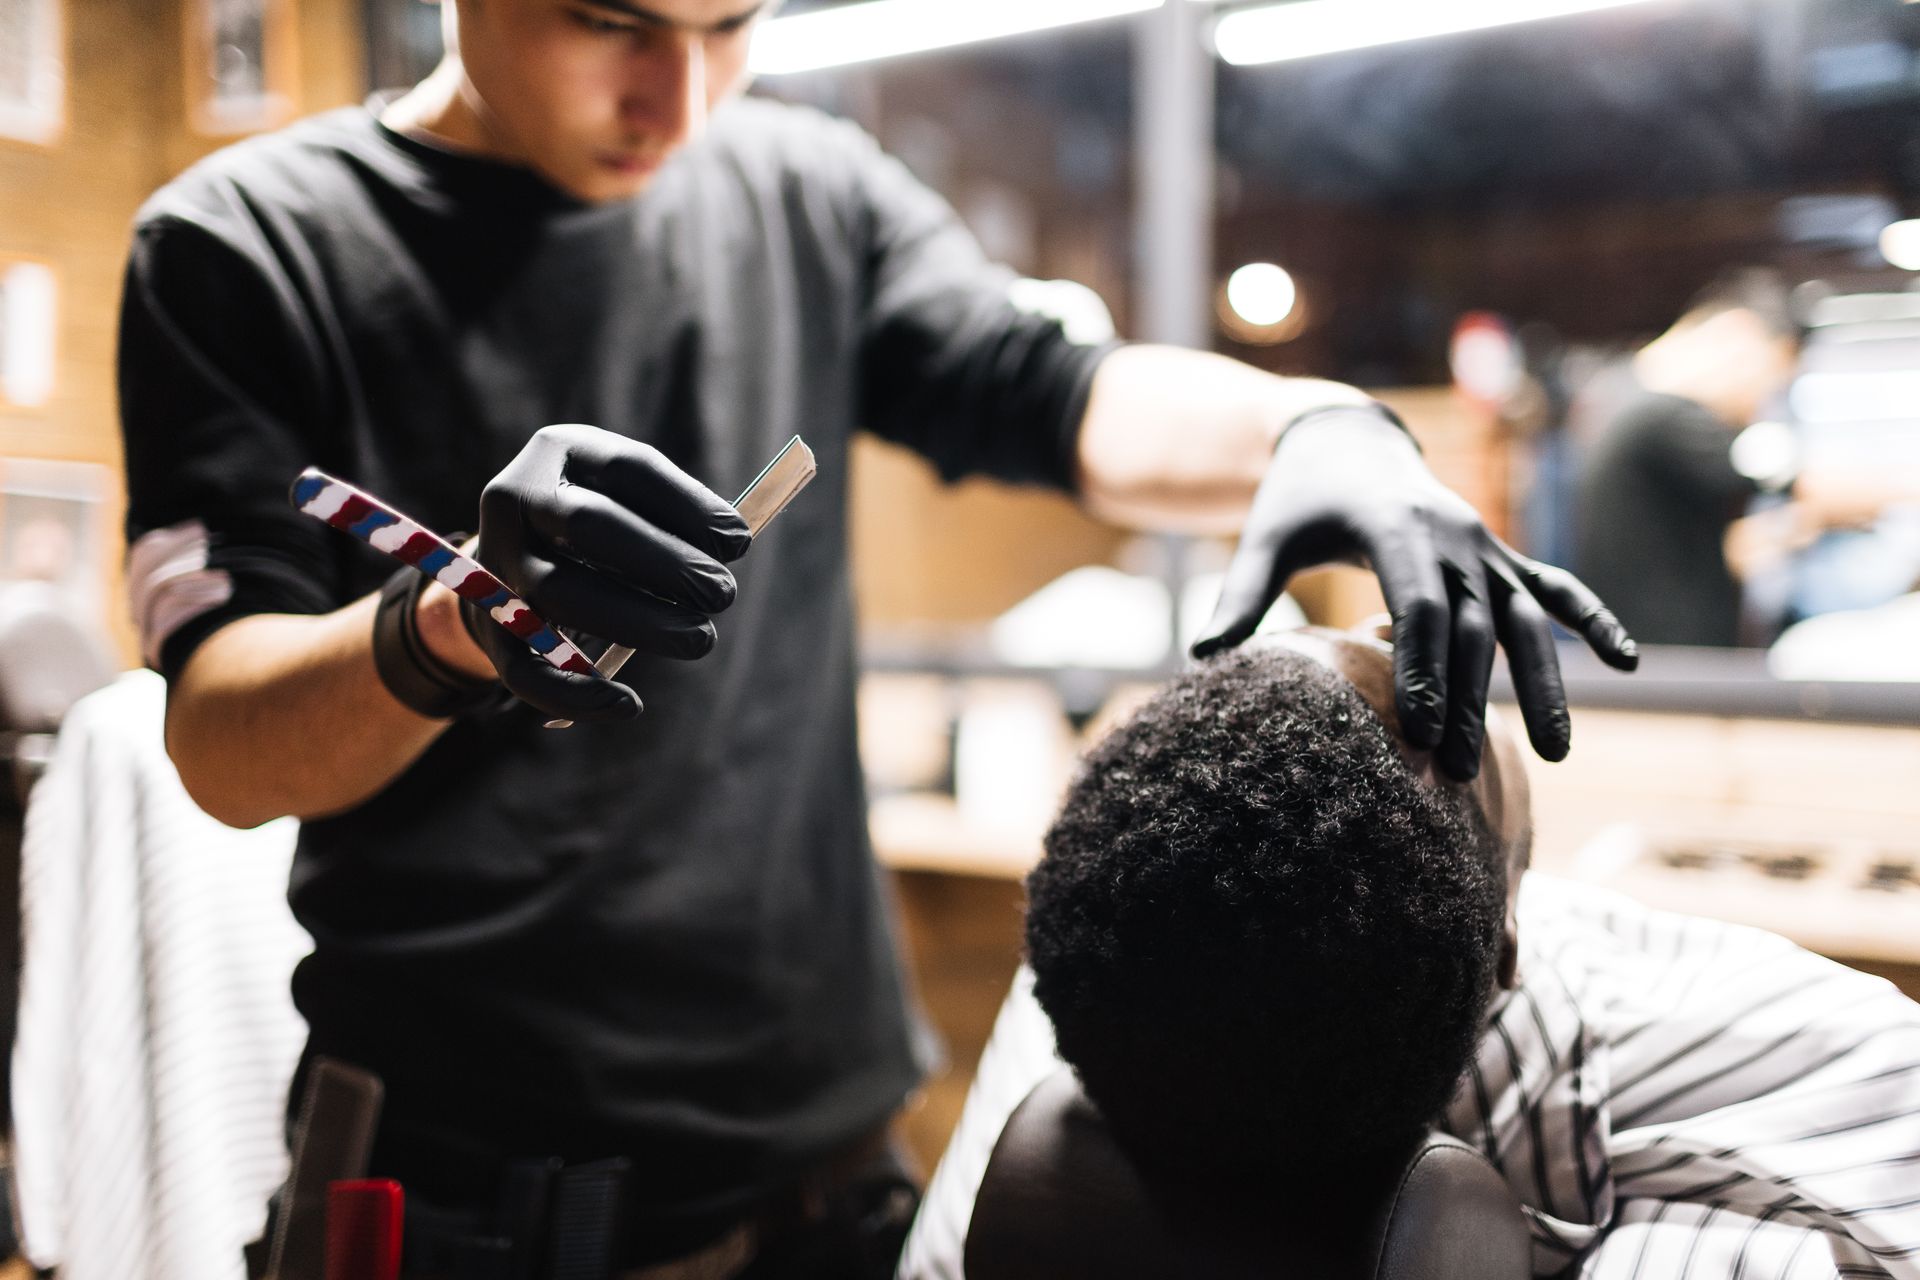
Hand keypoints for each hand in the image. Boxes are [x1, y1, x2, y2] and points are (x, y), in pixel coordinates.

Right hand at [465, 425, 750, 720]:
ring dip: (639, 621)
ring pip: (562, 593)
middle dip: (665, 563)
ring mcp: (494, 564)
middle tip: (723, 593)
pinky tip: (628, 704)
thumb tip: (733, 540)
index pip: (627, 468)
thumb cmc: (602, 520)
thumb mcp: (633, 494)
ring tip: (700, 637)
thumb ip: (679, 510)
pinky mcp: (489, 625)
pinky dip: (575, 692)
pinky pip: (523, 667)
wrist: (517, 553)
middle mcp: (513, 499)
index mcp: (559, 451)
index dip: (688, 505)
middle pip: (589, 526)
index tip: (740, 542)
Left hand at [1192, 405, 1637, 778]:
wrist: (1344, 437)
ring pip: (1522, 617)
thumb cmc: (1296, 496)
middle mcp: (1452, 533)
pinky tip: (1626, 661)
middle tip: (1462, 772)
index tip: (1422, 732)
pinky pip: (1552, 586)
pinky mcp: (1496, 553)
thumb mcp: (1263, 537)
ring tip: (1556, 753)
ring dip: (1541, 682)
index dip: (1423, 669)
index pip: (1419, 605)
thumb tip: (1200, 656)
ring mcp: (1482, 542)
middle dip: (1469, 699)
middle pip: (1470, 626)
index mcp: (1394, 527)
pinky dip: (1590, 618)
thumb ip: (1239, 595)